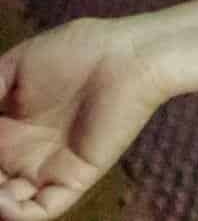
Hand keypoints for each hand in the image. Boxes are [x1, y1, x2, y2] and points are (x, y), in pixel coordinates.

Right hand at [0, 19, 169, 219]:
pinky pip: (40, 211)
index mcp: (7, 127)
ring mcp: (46, 169)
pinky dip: (15, 215)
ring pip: (7, 205)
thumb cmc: (77, 50)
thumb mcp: (14, 68)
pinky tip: (1, 199)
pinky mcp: (73, 179)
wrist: (128, 56)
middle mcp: (22, 153)